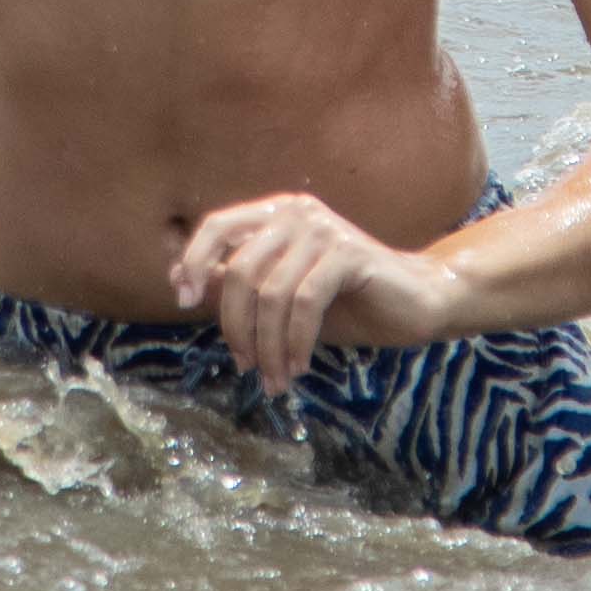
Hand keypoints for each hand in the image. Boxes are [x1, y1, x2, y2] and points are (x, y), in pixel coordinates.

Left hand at [165, 191, 470, 391]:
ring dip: (268, 345)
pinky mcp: (348, 254)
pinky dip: (296, 341)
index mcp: (276, 214)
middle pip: (241, 270)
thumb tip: (176, 278)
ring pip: (271, 294)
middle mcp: (296, 213)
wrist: (414, 302)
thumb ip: (237, 282)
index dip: (194, 261)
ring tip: (275, 378)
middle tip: (246, 366)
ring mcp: (324, 230)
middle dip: (236, 326)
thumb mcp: (281, 294)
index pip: (218, 226)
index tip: (185, 302)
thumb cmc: (344, 302)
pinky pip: (304, 304)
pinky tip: (301, 365)